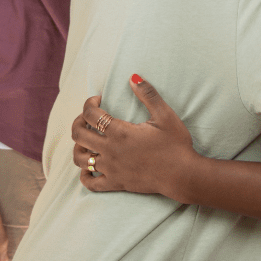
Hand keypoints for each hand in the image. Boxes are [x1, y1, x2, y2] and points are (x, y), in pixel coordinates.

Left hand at [71, 77, 197, 202]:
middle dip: (78, 121)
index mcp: (120, 132)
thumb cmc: (175, 144)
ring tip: (88, 139)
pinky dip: (85, 175)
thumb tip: (133, 77)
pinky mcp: (115, 184)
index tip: (98, 99)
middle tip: (88, 116)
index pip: (90, 114)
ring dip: (79, 146)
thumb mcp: (165, 115)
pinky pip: (90, 183)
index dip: (89, 103)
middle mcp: (110, 151)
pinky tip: (90, 167)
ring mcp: (111, 169)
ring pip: (80, 159)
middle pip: (79, 135)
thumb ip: (148, 94)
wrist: (182, 174)